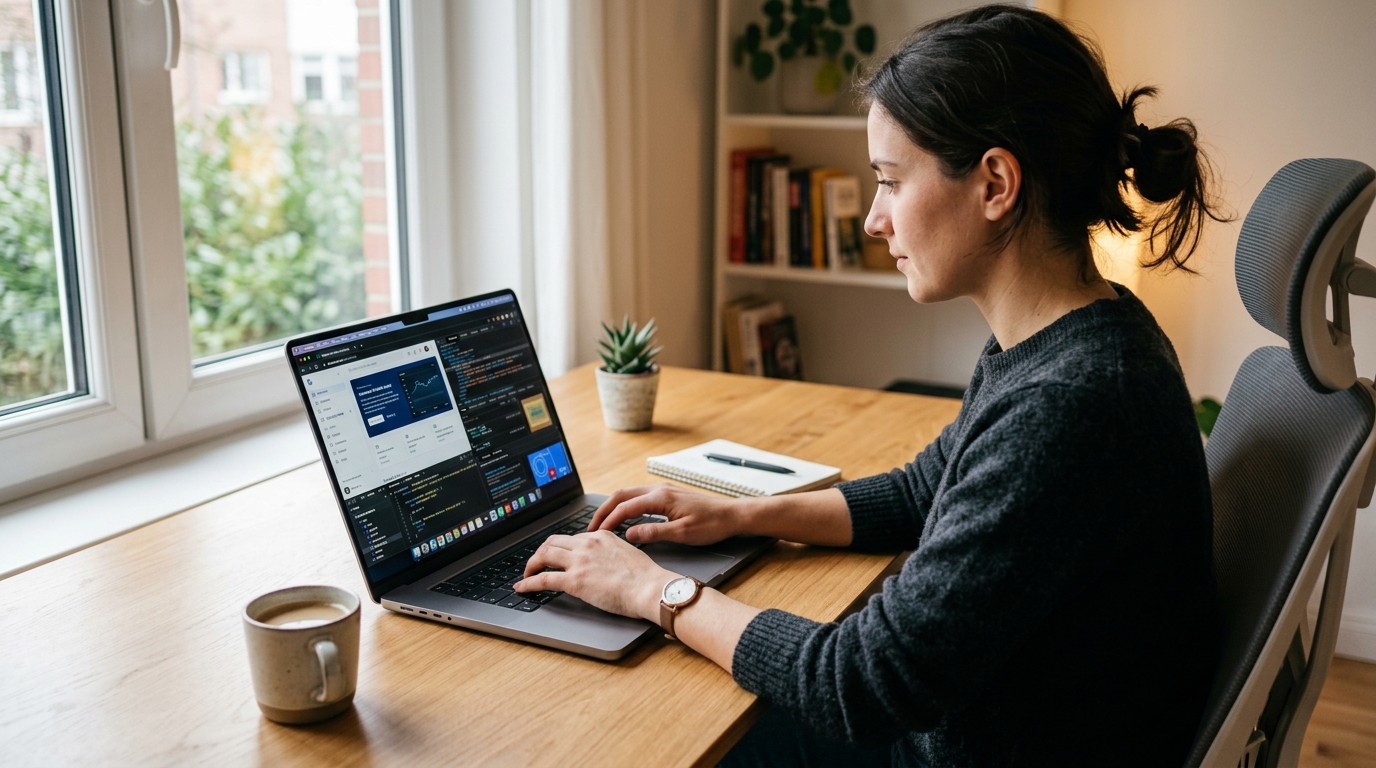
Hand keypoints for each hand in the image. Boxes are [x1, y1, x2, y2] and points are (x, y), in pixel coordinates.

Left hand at [514, 531, 673, 621]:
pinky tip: (522, 587)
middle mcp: (587, 544)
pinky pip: (543, 579)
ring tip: (527, 573)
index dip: (560, 548)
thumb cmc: (645, 577)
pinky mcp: (574, 580)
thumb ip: (611, 553)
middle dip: (541, 552)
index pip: (572, 538)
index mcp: (601, 536)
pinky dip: (528, 582)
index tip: (556, 555)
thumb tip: (605, 563)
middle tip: (537, 562)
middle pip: (553, 542)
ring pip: (543, 555)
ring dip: (531, 564)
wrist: (649, 587)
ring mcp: (579, 561)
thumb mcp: (628, 553)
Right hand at [589, 483, 746, 545]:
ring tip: (602, 523)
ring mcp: (663, 489)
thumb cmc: (712, 525)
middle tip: (591, 527)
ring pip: (629, 494)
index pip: (625, 507)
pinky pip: (639, 496)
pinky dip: (625, 505)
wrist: (732, 515)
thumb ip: (654, 533)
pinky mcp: (667, 494)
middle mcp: (659, 489)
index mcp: (661, 497)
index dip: (608, 520)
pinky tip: (623, 518)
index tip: (597, 534)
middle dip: (603, 510)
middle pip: (621, 495)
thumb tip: (629, 534)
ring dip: (613, 507)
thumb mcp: (683, 534)